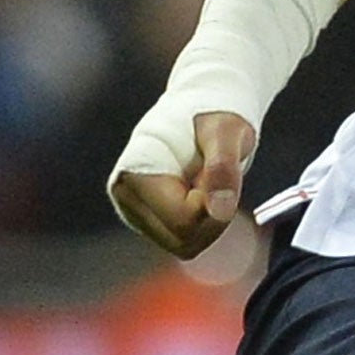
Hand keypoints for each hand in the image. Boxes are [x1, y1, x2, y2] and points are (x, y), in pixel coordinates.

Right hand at [108, 110, 256, 258]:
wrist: (206, 109)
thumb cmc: (215, 114)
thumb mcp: (227, 132)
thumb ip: (222, 168)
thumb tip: (219, 210)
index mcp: (136, 174)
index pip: (182, 220)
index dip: (212, 203)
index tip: (218, 173)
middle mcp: (128, 198)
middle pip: (183, 240)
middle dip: (213, 216)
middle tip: (220, 179)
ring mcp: (138, 212)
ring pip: (186, 245)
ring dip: (211, 220)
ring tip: (210, 182)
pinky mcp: (152, 221)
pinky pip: (188, 240)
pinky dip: (206, 222)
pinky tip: (205, 192)